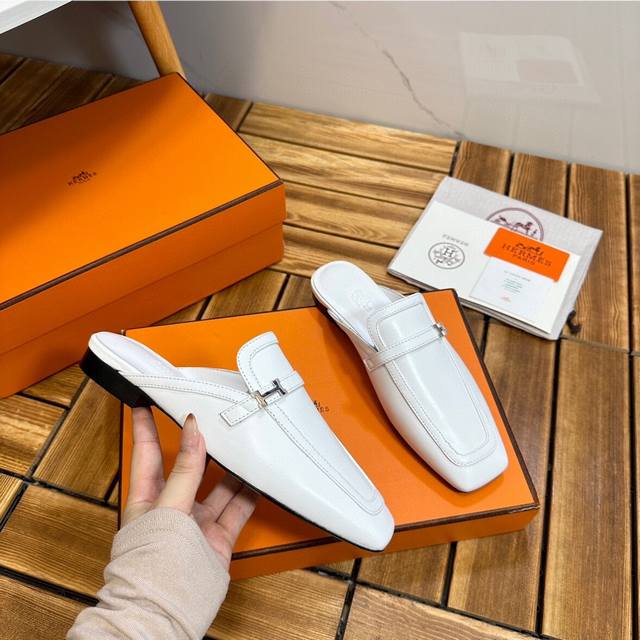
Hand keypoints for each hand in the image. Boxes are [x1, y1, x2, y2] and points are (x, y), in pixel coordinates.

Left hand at [123, 407, 256, 568]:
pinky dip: (249, 494)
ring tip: (244, 444)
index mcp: (148, 498)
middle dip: (202, 444)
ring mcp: (196, 524)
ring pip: (218, 487)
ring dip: (231, 469)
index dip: (146, 426)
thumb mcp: (168, 507)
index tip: (146, 400)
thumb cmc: (149, 567)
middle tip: (215, 418)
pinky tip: (258, 479)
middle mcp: (172, 508)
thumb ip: (186, 470)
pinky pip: (236, 510)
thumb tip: (193, 431)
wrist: (165, 613)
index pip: (147, 452)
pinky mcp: (217, 539)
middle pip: (190, 467)